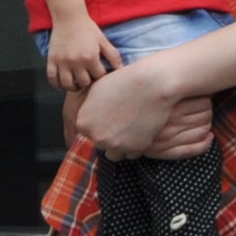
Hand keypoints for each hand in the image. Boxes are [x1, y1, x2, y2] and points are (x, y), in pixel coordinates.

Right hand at [45, 17, 125, 94]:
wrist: (69, 18)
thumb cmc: (87, 29)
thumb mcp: (103, 41)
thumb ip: (113, 55)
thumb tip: (121, 69)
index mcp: (90, 57)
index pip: (98, 76)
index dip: (101, 76)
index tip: (99, 73)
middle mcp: (75, 61)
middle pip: (83, 83)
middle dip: (88, 82)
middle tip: (88, 77)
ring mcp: (62, 62)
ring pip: (67, 84)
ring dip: (73, 86)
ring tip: (77, 83)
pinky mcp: (51, 60)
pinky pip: (52, 79)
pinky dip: (57, 84)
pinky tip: (62, 83)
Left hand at [74, 57, 216, 161]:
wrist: (152, 84)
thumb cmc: (125, 81)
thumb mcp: (96, 90)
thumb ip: (87, 108)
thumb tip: (89, 118)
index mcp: (83, 123)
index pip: (87, 133)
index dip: (99, 125)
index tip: (109, 118)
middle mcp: (97, 137)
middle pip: (100, 143)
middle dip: (109, 135)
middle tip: (122, 121)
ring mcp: (116, 145)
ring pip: (114, 154)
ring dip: (121, 145)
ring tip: (130, 130)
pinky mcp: (135, 148)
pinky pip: (131, 155)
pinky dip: (135, 146)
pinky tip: (140, 132)